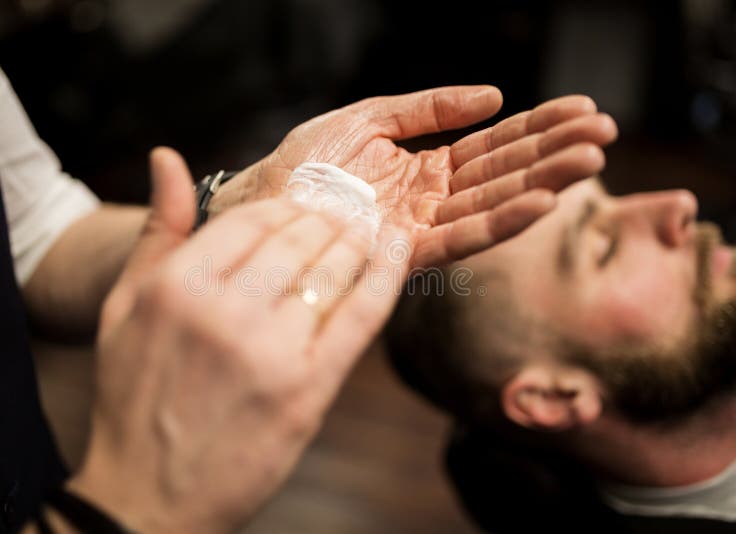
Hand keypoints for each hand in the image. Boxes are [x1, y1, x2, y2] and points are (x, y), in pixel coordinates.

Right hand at [68, 149, 409, 532]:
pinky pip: (359, 316)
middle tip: (349, 209)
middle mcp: (222, 311)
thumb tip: (166, 157)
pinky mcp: (307, 390)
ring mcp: (269, 351)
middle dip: (328, 218)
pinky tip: (398, 249)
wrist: (148, 495)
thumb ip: (157, 231)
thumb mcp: (122, 308)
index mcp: (175, 285)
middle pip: (297, 239)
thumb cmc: (133, 397)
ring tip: (370, 226)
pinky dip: (385, 276)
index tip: (306, 205)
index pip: (251, 219)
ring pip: (332, 271)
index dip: (287, 206)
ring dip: (358, 240)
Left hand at [211, 87, 616, 267]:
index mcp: (427, 168)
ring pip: (493, 204)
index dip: (538, 128)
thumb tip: (494, 97)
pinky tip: (542, 203)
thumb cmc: (307, 162)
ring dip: (543, 183)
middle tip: (605, 133)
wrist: (263, 199)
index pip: (494, 146)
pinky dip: (502, 221)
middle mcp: (433, 201)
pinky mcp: (404, 254)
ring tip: (589, 160)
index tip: (583, 110)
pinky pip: (461, 237)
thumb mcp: (369, 118)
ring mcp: (421, 229)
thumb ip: (428, 108)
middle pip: (504, 174)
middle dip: (554, 153)